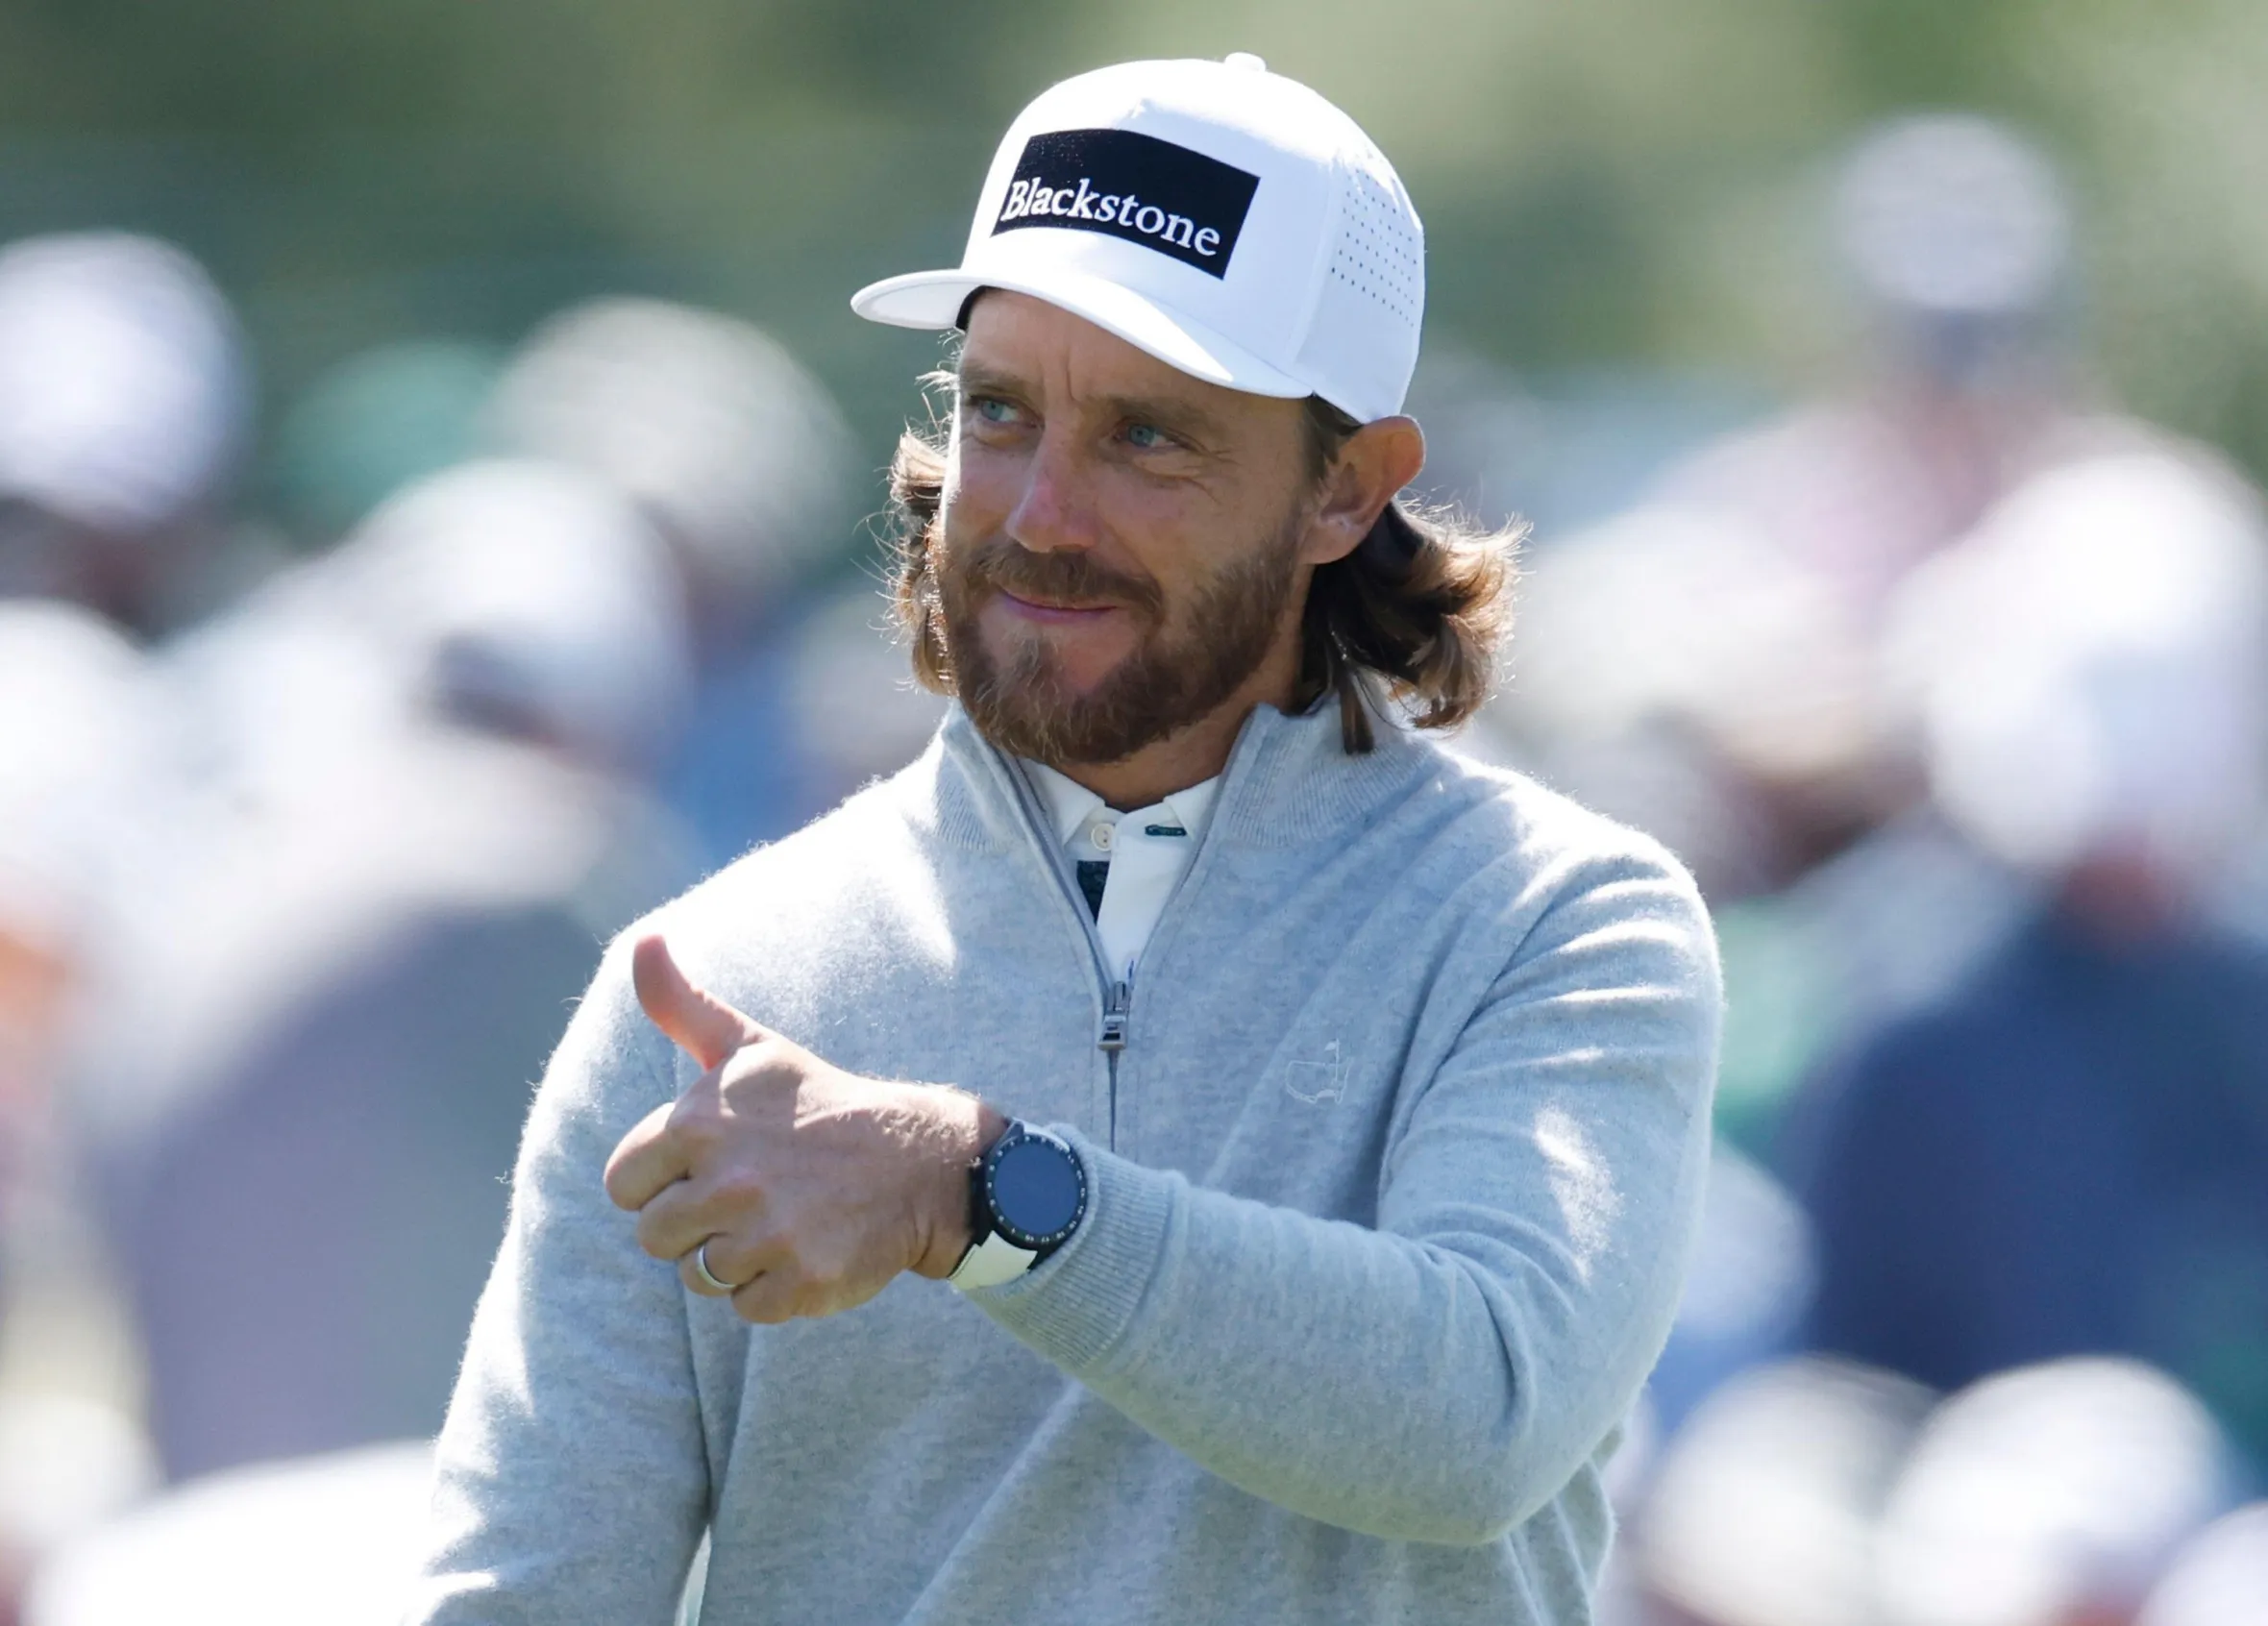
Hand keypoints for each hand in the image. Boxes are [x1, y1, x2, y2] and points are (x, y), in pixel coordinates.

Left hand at [603, 934, 1006, 1322]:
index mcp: (699, 1122)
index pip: (624, 1183)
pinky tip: (805, 1248)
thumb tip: (643, 941)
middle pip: (654, 1236)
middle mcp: (729, 1179)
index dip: (663, 1178)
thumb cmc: (817, 1104)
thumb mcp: (751, 1048)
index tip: (710, 1164)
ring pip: (697, 1276)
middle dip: (695, 1223)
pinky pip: (747, 1306)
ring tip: (778, 1221)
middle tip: (751, 1195)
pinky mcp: (802, 1281)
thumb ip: (682, 1005)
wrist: (916, 1160)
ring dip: (733, 1257)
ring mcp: (767, 1234)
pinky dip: (772, 1289)